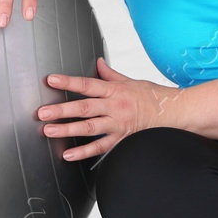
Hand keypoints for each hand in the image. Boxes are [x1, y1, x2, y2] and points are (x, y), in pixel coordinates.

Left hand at [37, 57, 182, 160]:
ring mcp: (118, 125)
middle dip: (62, 110)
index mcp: (115, 90)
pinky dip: (84, 153)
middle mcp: (115, 107)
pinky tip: (68, 155)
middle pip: (85, 107)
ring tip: (49, 131)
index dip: (68, 82)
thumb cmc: (154, 98)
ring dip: (67, 130)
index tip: (51, 80)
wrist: (176, 114)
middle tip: (42, 112)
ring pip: (89, 128)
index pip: (88, 84)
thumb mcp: (131, 81)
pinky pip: (101, 148)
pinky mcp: (122, 140)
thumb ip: (111, 74)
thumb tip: (98, 62)